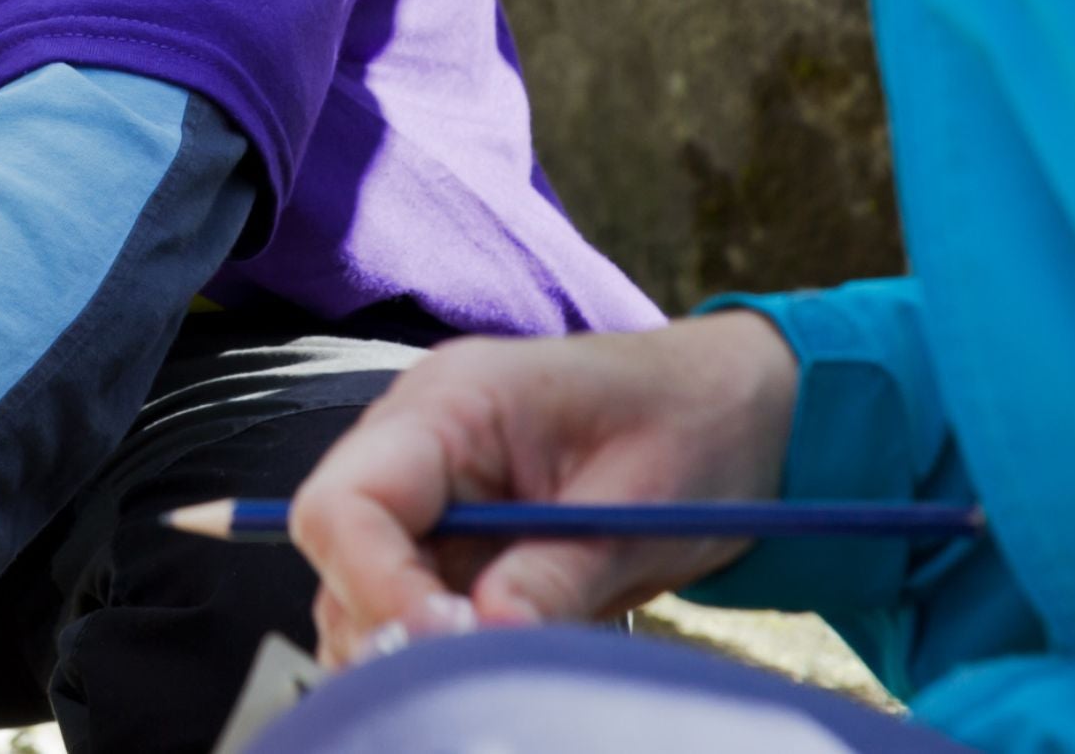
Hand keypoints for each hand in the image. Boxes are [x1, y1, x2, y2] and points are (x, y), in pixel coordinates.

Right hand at [289, 312, 799, 666]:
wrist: (734, 409)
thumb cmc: (693, 424)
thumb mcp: (640, 500)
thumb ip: (556, 570)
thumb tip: (487, 636)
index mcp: (450, 402)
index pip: (346, 504)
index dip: (376, 586)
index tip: (450, 640)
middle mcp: (415, 443)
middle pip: (339, 555)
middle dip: (392, 624)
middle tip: (479, 671)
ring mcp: (428, 492)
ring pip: (361, 592)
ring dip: (416, 643)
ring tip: (504, 666)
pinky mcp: (451, 538)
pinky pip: (412, 605)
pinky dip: (443, 645)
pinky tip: (504, 658)